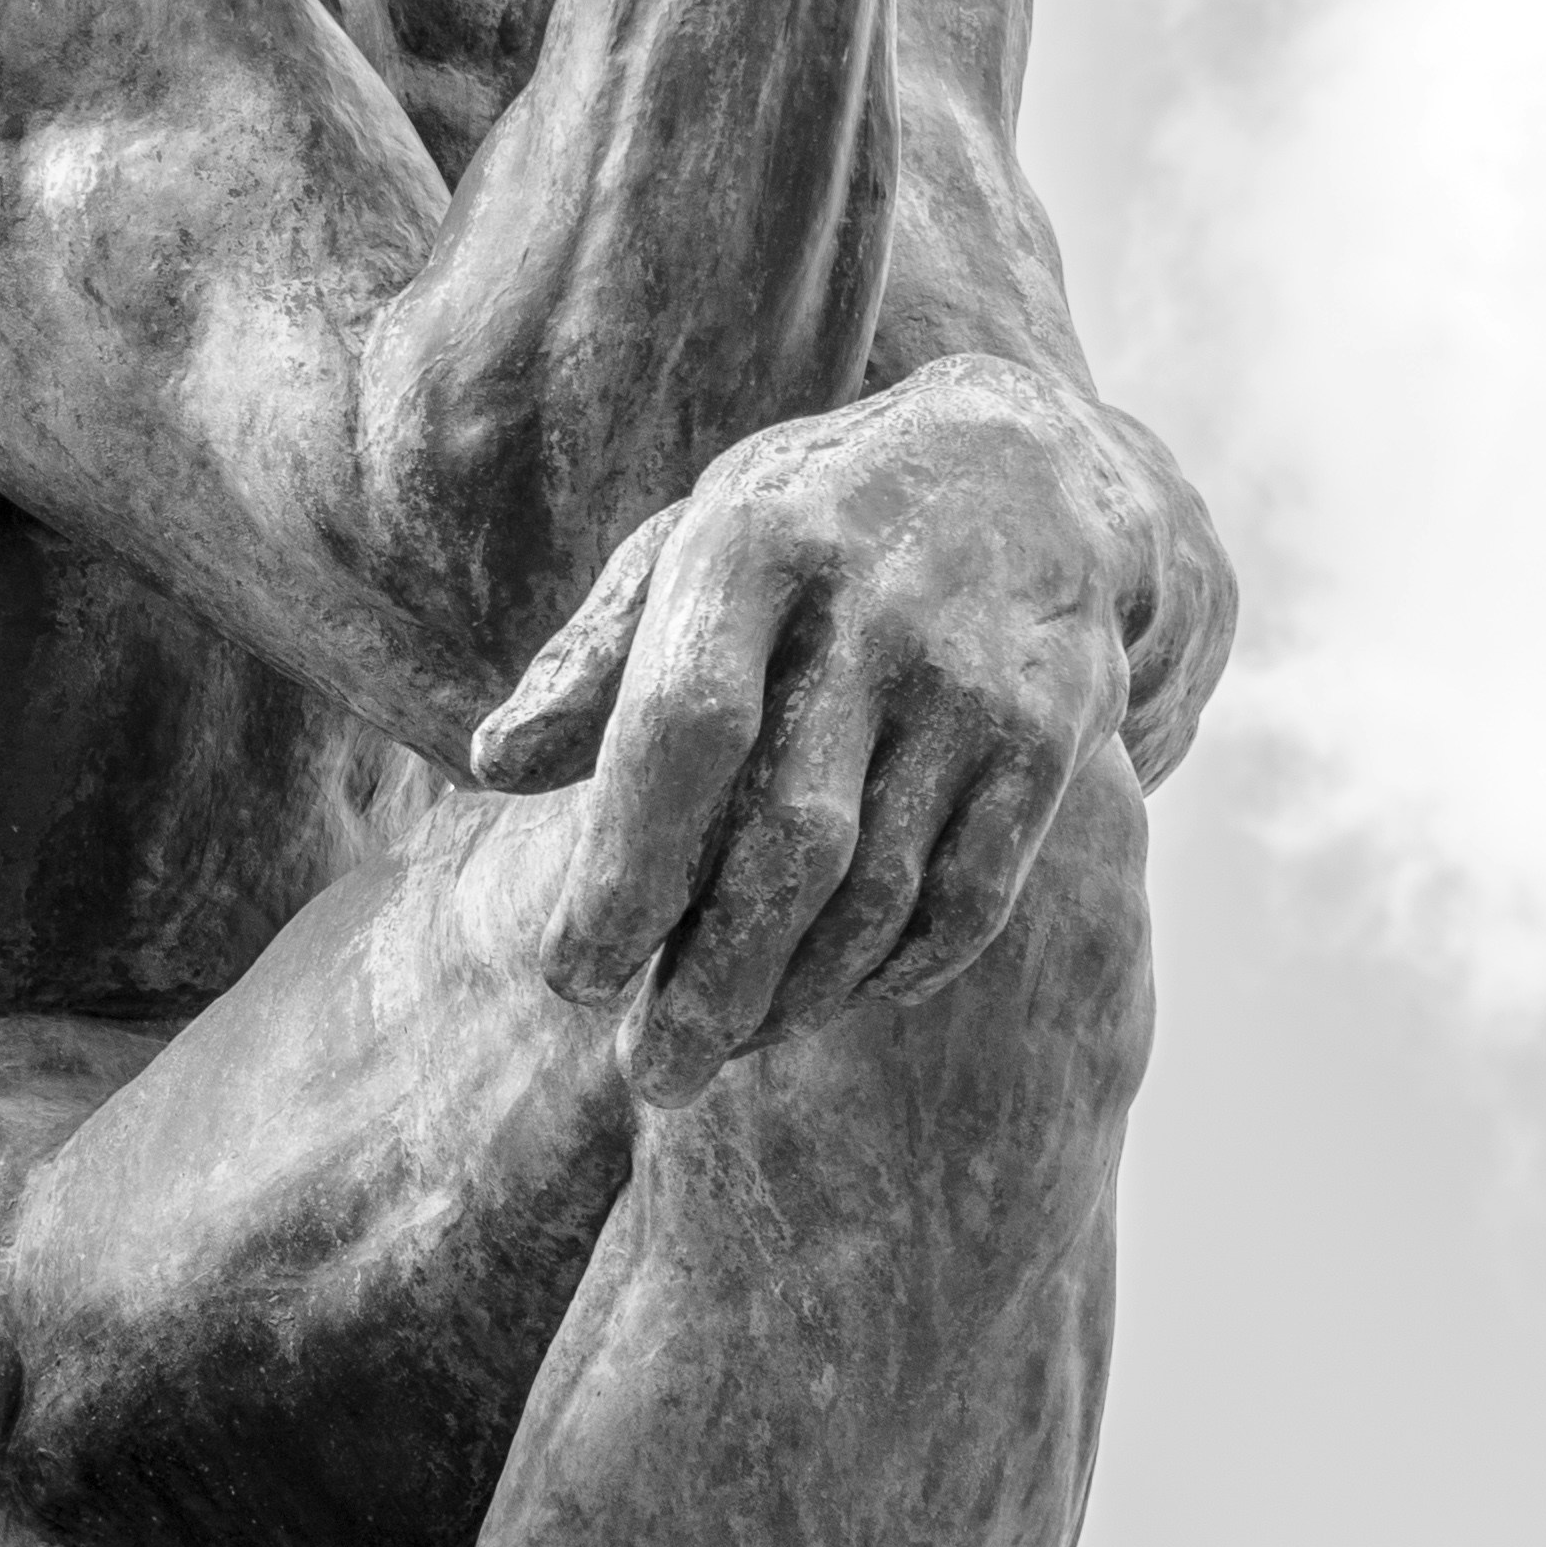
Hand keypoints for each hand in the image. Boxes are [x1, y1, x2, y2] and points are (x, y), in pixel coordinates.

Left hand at [469, 361, 1234, 1108]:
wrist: (1025, 469)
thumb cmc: (808, 531)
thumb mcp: (690, 548)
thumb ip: (595, 660)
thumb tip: (491, 766)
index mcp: (754, 546)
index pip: (682, 728)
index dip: (626, 869)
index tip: (573, 978)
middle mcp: (875, 609)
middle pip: (789, 839)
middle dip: (712, 981)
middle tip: (651, 1077)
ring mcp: (975, 676)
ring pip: (882, 886)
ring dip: (799, 993)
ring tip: (726, 1051)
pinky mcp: (1053, 734)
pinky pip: (974, 893)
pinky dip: (901, 966)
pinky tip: (839, 1000)